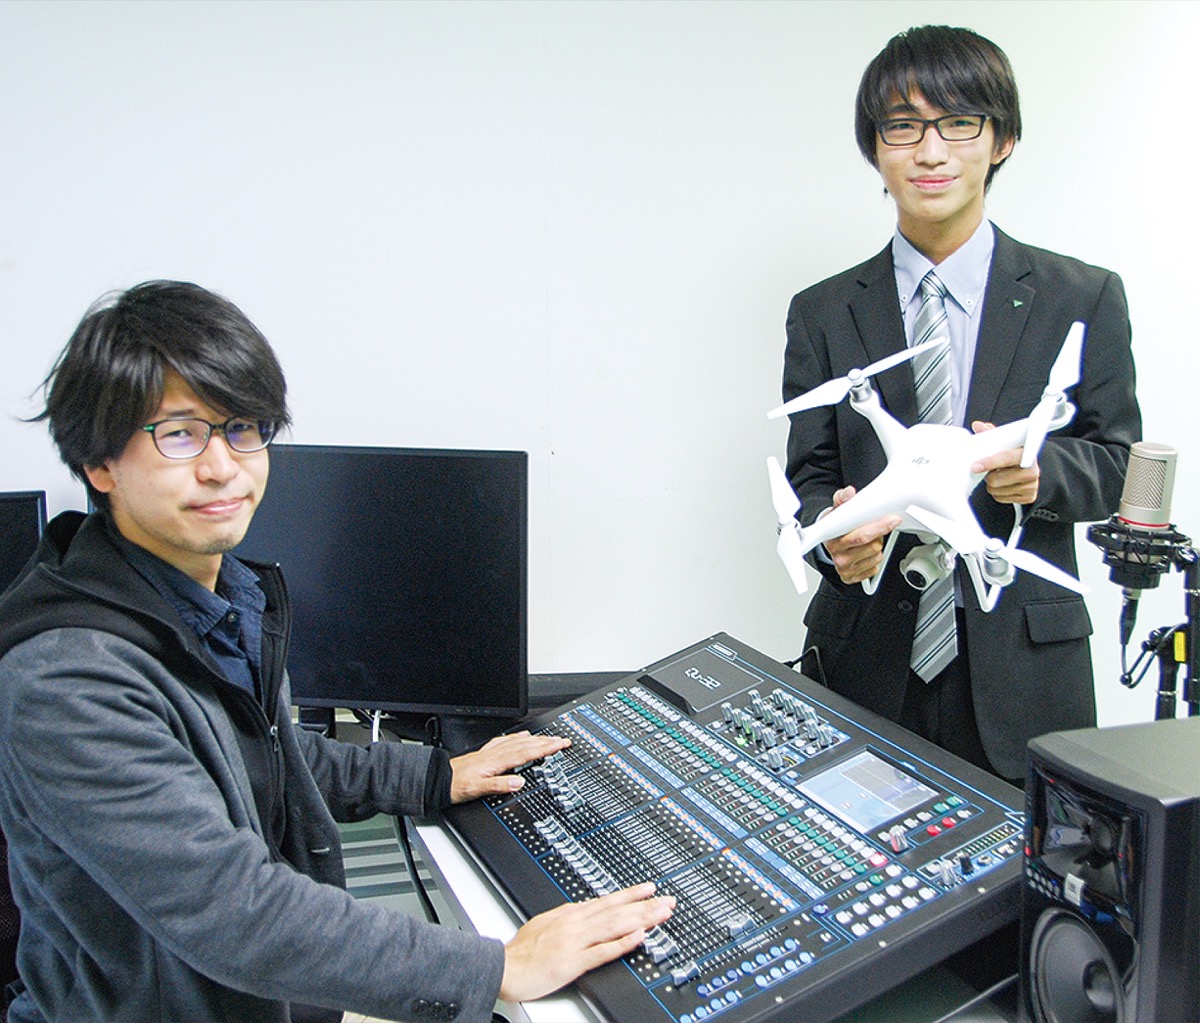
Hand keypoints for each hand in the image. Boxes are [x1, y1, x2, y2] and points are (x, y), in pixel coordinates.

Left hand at [449, 731, 570, 803]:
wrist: (439, 780)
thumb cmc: (456, 785)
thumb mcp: (477, 789)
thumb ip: (499, 785)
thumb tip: (519, 782)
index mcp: (496, 762)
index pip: (526, 753)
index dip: (544, 748)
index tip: (559, 744)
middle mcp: (495, 754)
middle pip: (526, 745)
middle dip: (545, 742)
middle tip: (562, 740)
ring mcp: (491, 752)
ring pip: (517, 742)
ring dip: (535, 739)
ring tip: (548, 737)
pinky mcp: (486, 753)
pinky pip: (506, 741)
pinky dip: (517, 738)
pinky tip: (521, 737)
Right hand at [500, 883, 675, 1002]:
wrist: (504, 966)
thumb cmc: (522, 950)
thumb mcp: (546, 922)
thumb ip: (568, 916)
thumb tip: (584, 907)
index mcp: (570, 914)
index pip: (607, 902)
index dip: (631, 895)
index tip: (650, 890)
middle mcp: (576, 924)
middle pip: (617, 911)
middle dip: (645, 906)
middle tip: (667, 901)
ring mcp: (575, 942)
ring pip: (615, 926)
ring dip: (641, 919)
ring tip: (661, 914)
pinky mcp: (572, 962)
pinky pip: (601, 952)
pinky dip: (621, 943)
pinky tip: (637, 938)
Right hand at [822, 486, 901, 585]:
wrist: (827, 542)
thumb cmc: (834, 526)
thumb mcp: (836, 510)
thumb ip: (842, 499)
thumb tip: (848, 493)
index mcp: (833, 539)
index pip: (861, 536)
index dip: (879, 527)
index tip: (893, 520)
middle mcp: (838, 556)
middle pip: (872, 546)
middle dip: (879, 535)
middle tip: (879, 527)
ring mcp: (844, 569)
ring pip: (876, 556)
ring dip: (876, 547)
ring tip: (867, 540)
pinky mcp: (850, 578)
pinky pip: (874, 568)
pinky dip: (874, 559)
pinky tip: (865, 552)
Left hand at [971, 421, 1039, 504]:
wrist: (1031, 470)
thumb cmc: (1015, 455)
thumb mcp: (1006, 443)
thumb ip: (991, 433)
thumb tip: (978, 425)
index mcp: (1027, 453)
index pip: (1006, 458)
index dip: (990, 462)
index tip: (976, 466)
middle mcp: (1032, 470)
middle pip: (997, 479)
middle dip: (988, 475)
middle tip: (988, 470)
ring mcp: (1031, 485)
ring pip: (996, 490)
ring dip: (992, 484)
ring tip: (998, 476)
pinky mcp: (1028, 498)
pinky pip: (1000, 498)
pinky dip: (997, 493)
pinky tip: (1003, 485)